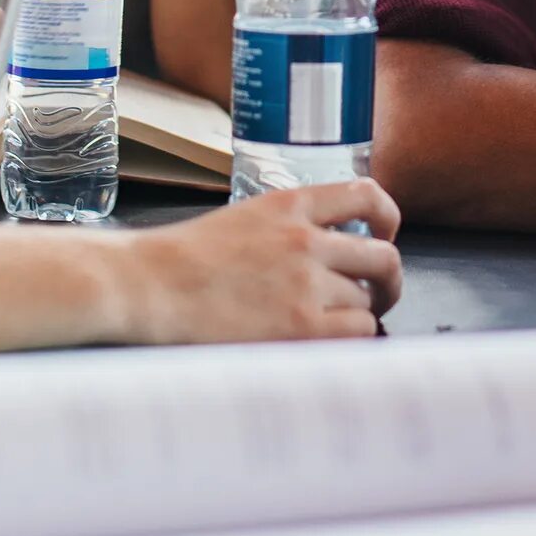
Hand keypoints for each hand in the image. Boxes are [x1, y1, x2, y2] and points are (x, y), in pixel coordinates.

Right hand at [119, 182, 404, 341]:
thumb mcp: (242, 218)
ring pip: (370, 299)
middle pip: (383, 256)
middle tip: (377, 294)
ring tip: (335, 323)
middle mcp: (306, 239)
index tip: (385, 233)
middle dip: (387, 280)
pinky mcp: (301, 325)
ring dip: (359, 313)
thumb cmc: (180, 259)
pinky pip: (358, 331)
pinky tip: (327, 340)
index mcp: (289, 204)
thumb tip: (330, 252)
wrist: (148, 285)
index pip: (366, 195)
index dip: (388, 217)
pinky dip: (351, 338)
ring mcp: (306, 283)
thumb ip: (288, 228)